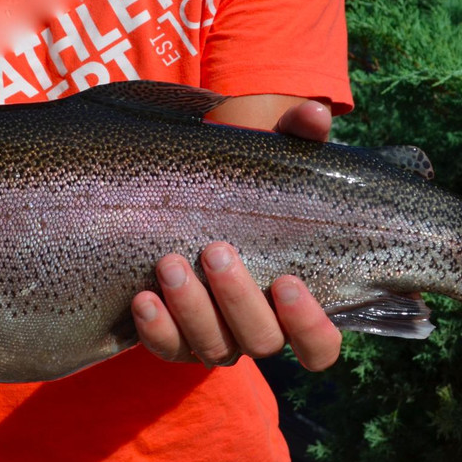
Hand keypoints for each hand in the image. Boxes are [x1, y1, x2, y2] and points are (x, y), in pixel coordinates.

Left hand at [132, 98, 341, 371]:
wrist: (190, 198)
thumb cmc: (246, 186)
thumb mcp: (272, 162)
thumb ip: (297, 140)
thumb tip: (314, 113)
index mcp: (294, 304)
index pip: (319, 347)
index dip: (309, 326)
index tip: (288, 282)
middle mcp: (257, 329)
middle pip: (260, 341)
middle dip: (237, 299)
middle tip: (216, 250)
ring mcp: (215, 338)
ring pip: (212, 348)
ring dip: (192, 309)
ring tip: (170, 262)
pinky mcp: (174, 338)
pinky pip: (166, 348)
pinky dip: (156, 329)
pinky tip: (142, 297)